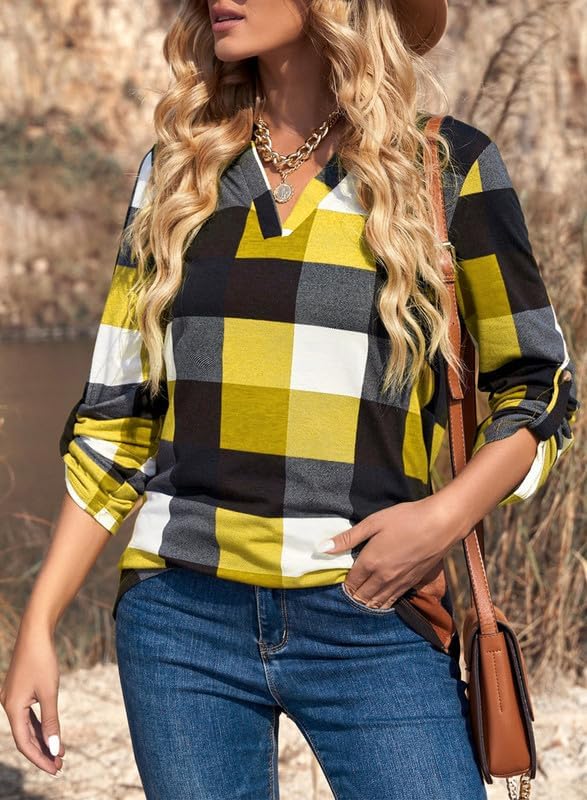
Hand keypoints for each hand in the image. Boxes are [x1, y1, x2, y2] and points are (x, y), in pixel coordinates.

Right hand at [0, 618, 64, 774]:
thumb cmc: (42, 660)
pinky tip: (52, 734)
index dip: (39, 758)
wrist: (35, 632)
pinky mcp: (21, 692)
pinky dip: (41, 726)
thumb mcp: (49, 692)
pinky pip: (29, 716)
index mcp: (12, 708)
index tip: (55, 769)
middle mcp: (9, 705)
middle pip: (25, 737)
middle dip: (42, 752)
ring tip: (59, 754)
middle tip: (60, 766)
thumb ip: (52, 721)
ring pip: (27, 727)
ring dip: (43, 740)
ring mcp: (14, 699)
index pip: (24, 742)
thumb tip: (55, 748)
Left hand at [315, 496, 461, 608]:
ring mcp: (399, 583)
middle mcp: (383, 578)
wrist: (440, 524)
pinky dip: (383, 603)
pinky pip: (393, 601)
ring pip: (377, 602)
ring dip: (367, 602)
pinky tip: (380, 600)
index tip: (340, 580)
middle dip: (353, 595)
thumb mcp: (373, 522)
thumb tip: (321, 548)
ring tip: (361, 598)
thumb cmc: (406, 518)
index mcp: (370, 562)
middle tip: (348, 590)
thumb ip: (348, 538)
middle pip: (362, 596)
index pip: (350, 583)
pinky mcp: (412, 583)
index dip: (344, 584)